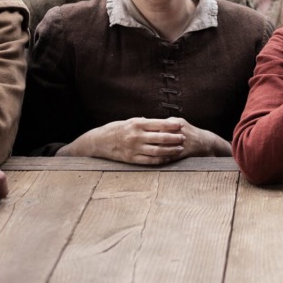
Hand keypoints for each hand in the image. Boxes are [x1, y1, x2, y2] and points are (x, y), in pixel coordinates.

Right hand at [62, 117, 226, 163]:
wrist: (98, 142)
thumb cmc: (115, 129)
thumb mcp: (129, 121)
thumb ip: (144, 122)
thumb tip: (160, 122)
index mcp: (137, 124)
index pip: (159, 124)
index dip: (172, 126)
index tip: (181, 126)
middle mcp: (136, 136)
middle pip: (161, 138)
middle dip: (174, 138)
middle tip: (184, 138)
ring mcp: (134, 149)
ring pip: (157, 150)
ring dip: (171, 150)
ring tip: (180, 149)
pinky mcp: (132, 159)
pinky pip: (150, 160)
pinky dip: (161, 159)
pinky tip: (169, 158)